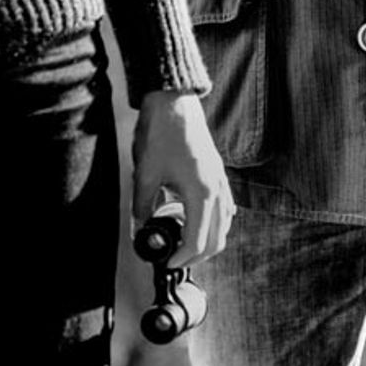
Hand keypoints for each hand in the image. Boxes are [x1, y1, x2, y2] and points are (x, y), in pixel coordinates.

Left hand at [131, 91, 233, 267]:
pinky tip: (200, 221)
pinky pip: (225, 207)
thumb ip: (142, 206)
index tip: (168, 263)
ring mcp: (220, 180)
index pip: (198, 241)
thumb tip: (140, 227)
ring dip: (208, 239)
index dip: (183, 258)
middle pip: (217, 239)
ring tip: (185, 243)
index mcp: (200, 193)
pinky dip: (216, 222)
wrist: (174, 102)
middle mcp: (216, 190)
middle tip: (176, 259)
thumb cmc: (161, 133)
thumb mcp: (145, 174)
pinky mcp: (218, 173)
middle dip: (198, 255)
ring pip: (224, 224)